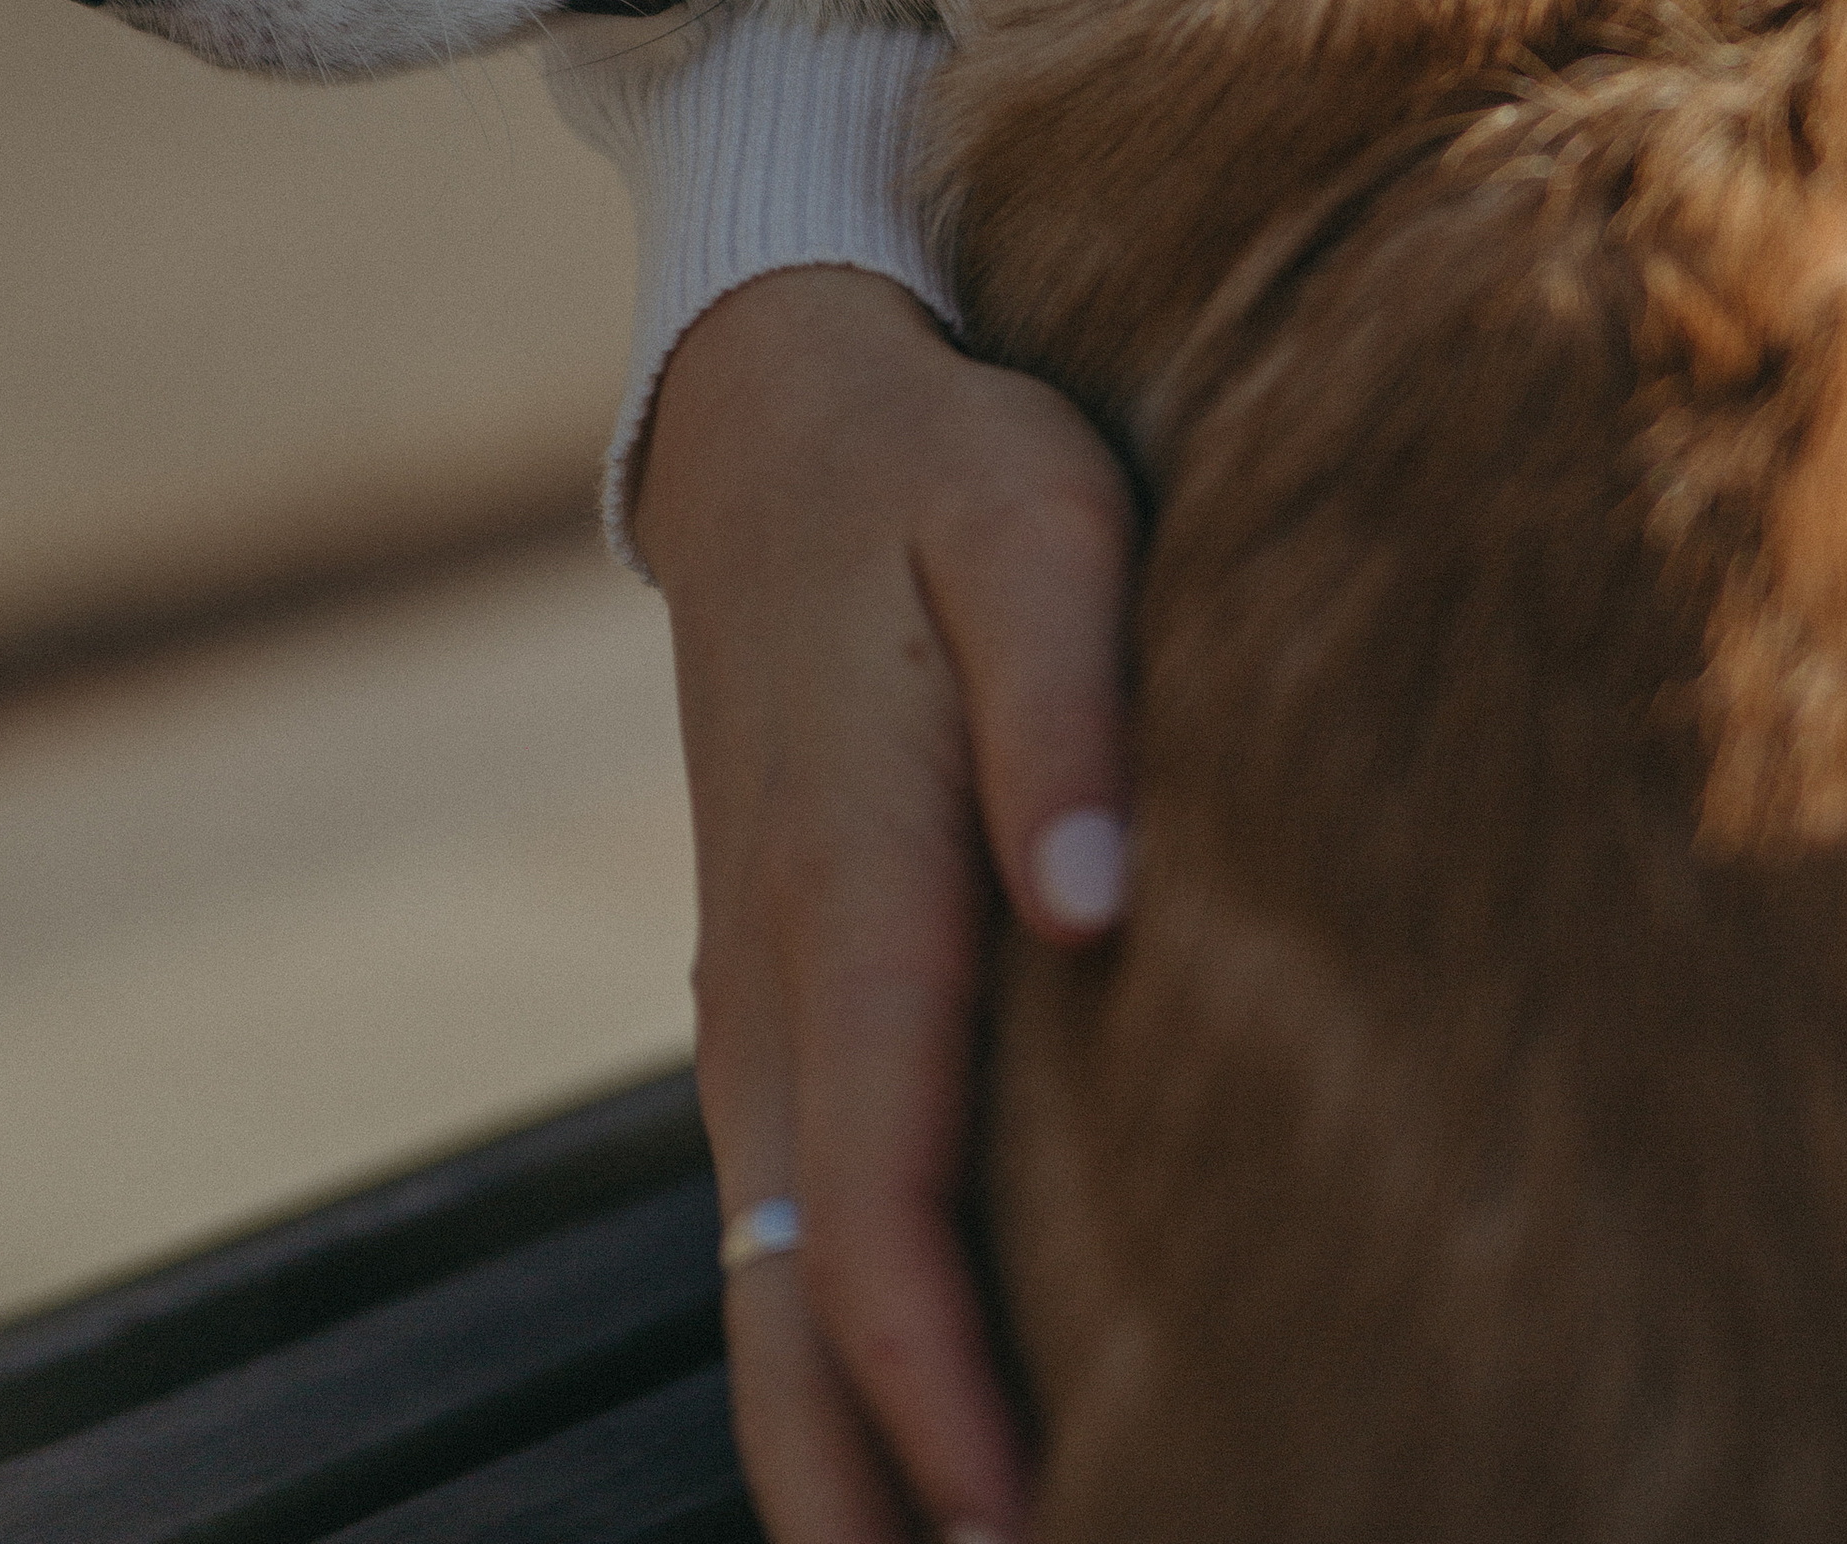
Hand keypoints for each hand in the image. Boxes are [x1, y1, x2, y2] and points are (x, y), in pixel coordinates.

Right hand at [638, 266, 1136, 1543]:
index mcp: (852, 874)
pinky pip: (780, 1212)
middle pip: (786, 1297)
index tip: (1025, 1524)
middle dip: (863, 1494)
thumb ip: (1064, 704)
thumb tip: (1094, 905)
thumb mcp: (1036, 518)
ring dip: (834, 1449)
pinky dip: (821, 1352)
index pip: (871, 1190)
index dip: (932, 1383)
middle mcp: (774, 970)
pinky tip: (907, 1435)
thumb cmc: (937, 463)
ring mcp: (752, 989)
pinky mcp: (768, 987)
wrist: (770, 414)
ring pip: (762, 1277)